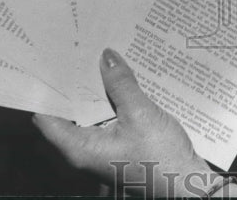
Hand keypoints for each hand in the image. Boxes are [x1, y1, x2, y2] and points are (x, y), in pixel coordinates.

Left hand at [34, 49, 209, 195]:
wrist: (189, 185)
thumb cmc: (161, 159)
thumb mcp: (140, 114)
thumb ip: (121, 85)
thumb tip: (107, 58)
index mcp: (80, 149)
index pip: (48, 118)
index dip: (47, 90)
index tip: (50, 63)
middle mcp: (86, 151)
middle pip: (70, 113)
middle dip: (75, 84)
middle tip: (78, 51)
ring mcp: (103, 150)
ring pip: (92, 114)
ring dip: (97, 90)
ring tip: (100, 59)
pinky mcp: (120, 147)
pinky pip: (109, 119)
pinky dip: (112, 100)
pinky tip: (123, 80)